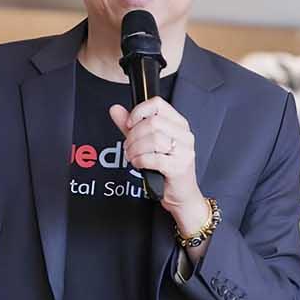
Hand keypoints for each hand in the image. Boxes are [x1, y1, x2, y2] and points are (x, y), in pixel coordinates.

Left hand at [109, 97, 207, 234]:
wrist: (181, 195)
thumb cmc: (166, 168)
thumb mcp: (146, 143)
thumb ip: (130, 126)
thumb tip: (115, 109)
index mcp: (178, 124)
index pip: (157, 104)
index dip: (139, 112)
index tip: (130, 124)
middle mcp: (184, 134)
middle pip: (152, 123)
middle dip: (133, 136)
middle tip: (129, 146)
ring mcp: (184, 150)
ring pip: (153, 139)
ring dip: (135, 149)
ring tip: (132, 156)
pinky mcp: (179, 166)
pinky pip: (154, 158)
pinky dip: (140, 160)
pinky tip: (139, 164)